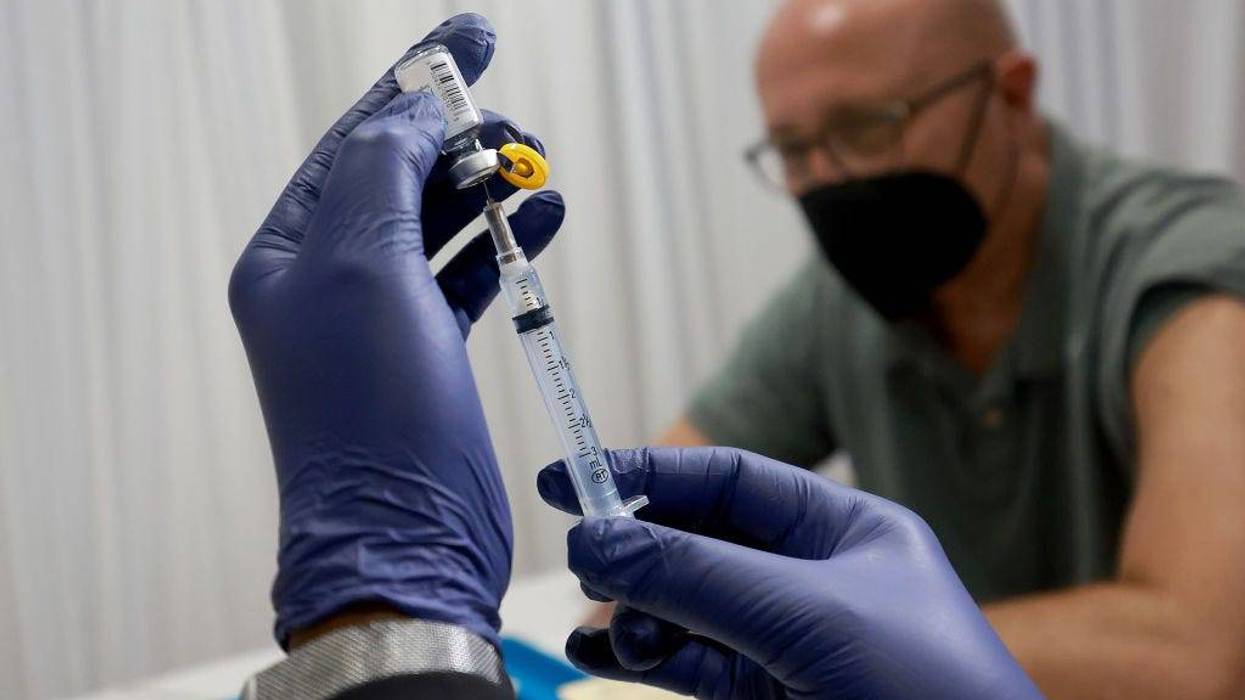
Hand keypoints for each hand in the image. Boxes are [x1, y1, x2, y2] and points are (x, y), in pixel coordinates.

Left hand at [230, 12, 564, 647]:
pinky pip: (464, 274)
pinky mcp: (427, 353)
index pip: (356, 139)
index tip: (476, 35)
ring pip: (436, 223)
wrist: (405, 536)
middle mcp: (325, 281)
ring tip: (536, 168)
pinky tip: (539, 218)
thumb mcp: (363, 269)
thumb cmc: (370, 413)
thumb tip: (414, 109)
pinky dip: (500, 243)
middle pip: (397, 175)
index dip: (416, 81)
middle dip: (458, 139)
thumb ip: (384, 170)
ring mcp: (378, 319)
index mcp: (286, 254)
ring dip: (485, 189)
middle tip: (517, 123)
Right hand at [538, 447, 1041, 698]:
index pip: (730, 482)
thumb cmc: (929, 693)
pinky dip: (638, 658)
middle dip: (637, 548)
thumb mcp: (810, 616)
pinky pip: (685, 666)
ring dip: (635, 611)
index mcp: (842, 532)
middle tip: (584, 559)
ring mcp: (785, 644)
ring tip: (604, 625)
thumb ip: (699, 575)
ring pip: (684, 609)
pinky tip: (600, 654)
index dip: (651, 473)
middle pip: (698, 543)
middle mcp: (810, 581)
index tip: (574, 474)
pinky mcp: (763, 699)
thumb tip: (596, 539)